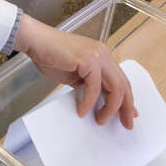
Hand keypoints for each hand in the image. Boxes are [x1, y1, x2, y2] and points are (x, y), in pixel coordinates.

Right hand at [14, 14, 136, 128]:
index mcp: (102, 56)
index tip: (129, 114)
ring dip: (110, 107)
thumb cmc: (50, 55)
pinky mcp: (87, 60)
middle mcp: (103, 54)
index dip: (128, 99)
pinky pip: (94, 87)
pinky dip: (89, 102)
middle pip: (124, 84)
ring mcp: (97, 56)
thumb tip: (98, 103)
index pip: (121, 80)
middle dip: (126, 107)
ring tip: (101, 120)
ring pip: (115, 87)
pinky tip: (82, 110)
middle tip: (126, 123)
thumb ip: (89, 86)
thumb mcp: (75, 75)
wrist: (36, 41)